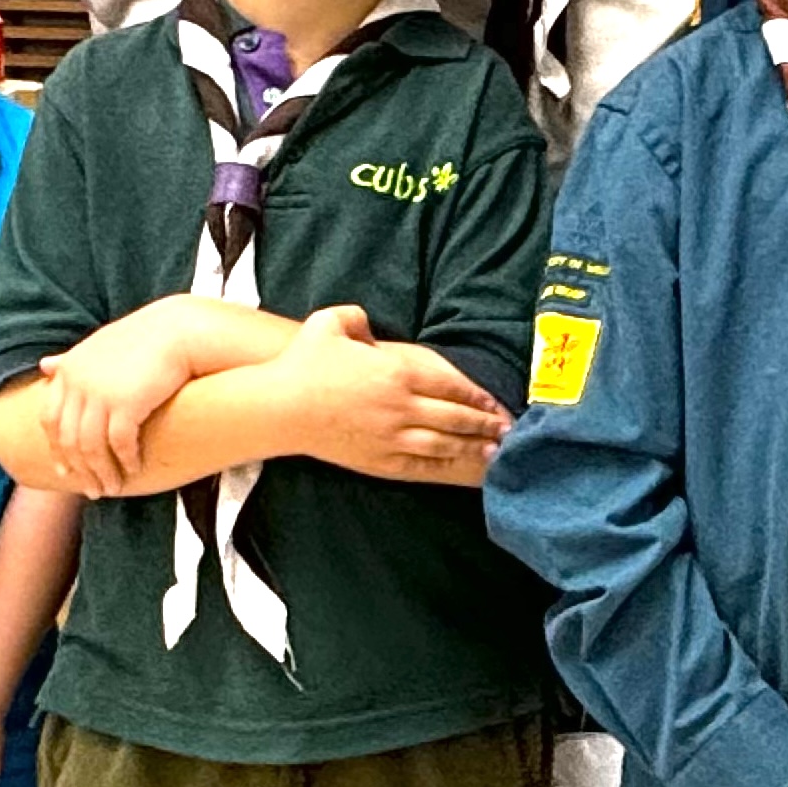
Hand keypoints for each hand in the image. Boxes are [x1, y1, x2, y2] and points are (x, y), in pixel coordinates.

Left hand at [36, 308, 207, 495]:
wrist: (179, 330)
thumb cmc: (142, 338)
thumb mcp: (97, 346)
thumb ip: (69, 361)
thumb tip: (44, 364)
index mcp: (69, 370)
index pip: (50, 419)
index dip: (57, 449)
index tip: (66, 472)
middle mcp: (78, 382)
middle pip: (69, 438)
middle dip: (80, 469)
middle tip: (92, 490)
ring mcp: (100, 394)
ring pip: (91, 447)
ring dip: (102, 472)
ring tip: (112, 488)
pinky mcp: (127, 404)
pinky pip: (120, 443)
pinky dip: (125, 460)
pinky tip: (134, 469)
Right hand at [279, 306, 508, 484]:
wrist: (279, 407)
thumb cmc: (304, 362)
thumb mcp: (330, 322)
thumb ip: (356, 317)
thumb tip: (367, 325)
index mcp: (397, 372)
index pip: (451, 385)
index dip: (477, 394)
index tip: (494, 401)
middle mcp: (401, 406)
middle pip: (455, 417)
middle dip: (484, 423)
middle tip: (508, 429)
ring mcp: (390, 436)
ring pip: (444, 444)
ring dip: (473, 447)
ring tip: (495, 451)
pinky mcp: (378, 459)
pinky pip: (420, 465)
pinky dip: (445, 468)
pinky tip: (460, 469)